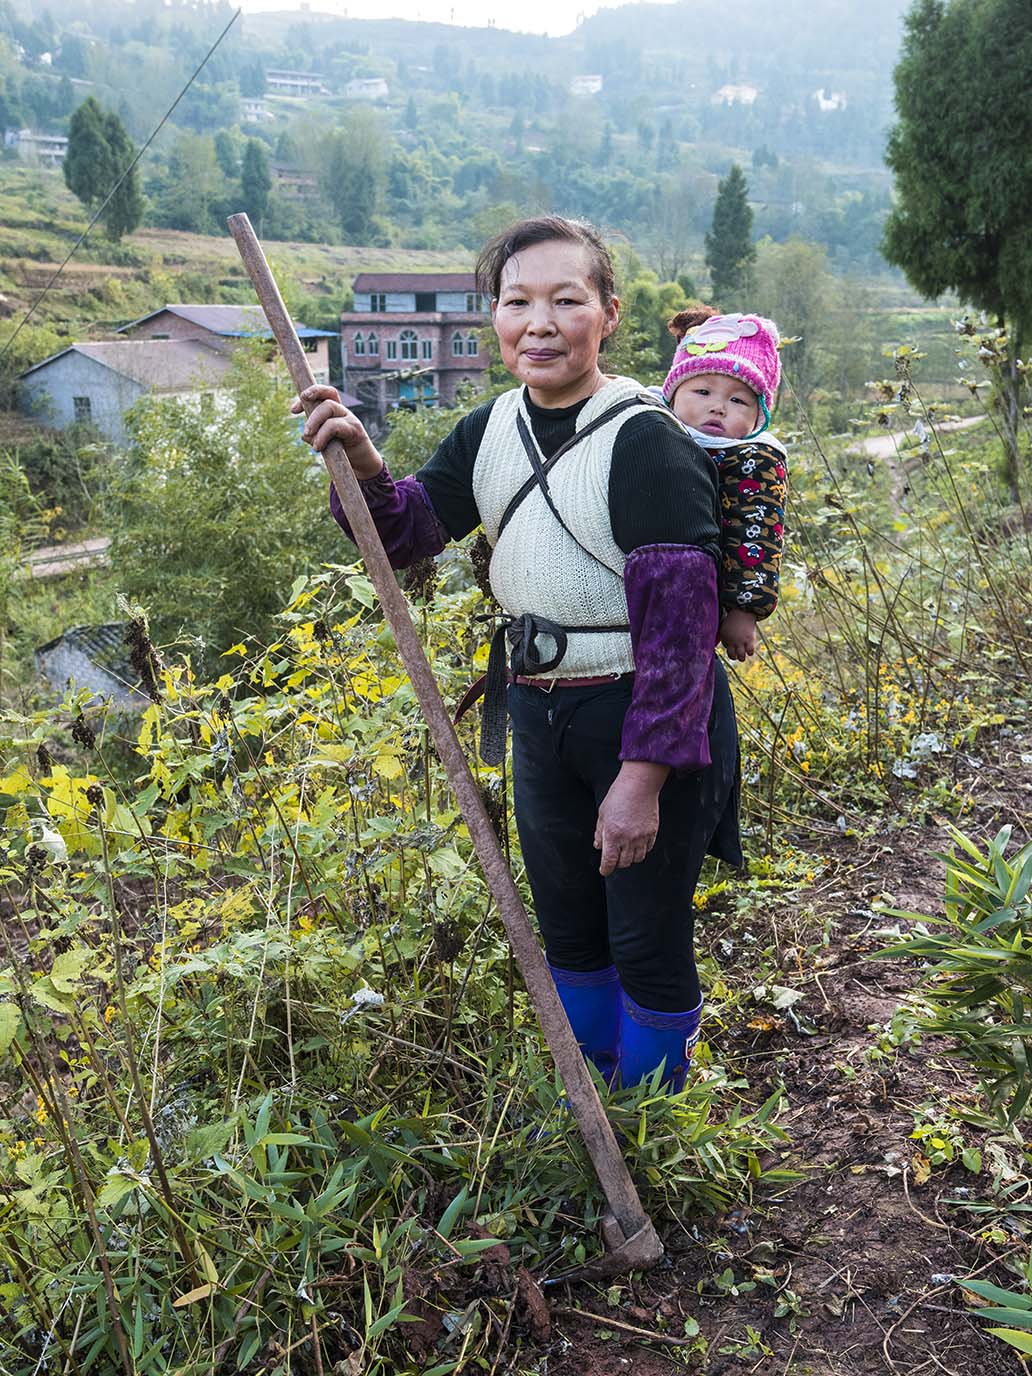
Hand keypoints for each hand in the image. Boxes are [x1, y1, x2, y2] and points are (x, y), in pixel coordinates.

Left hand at [291, 384, 382, 478]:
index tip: (293, 411)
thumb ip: (314, 435)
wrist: (361, 462)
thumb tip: (305, 435)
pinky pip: (335, 425)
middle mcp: (342, 410)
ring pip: (329, 406)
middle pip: (325, 399)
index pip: (324, 393)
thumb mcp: (324, 441)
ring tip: (308, 437)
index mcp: (333, 410)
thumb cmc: (341, 450)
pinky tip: (318, 447)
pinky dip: (323, 435)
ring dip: (314, 422)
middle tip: (305, 431)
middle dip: (311, 412)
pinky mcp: (354, 429)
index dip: (309, 395)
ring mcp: (349, 418)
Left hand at [594, 761, 669, 875]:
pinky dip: (642, 850)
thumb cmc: (618, 796)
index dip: (605, 869)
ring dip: (630, 858)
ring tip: (626, 851)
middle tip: (614, 858)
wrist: (639, 785)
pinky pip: (648, 849)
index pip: (609, 862)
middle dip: (617, 863)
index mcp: (612, 835)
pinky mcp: (652, 832)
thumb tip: (598, 845)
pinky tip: (637, 844)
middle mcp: (627, 839)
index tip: (604, 870)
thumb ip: (599, 831)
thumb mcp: (603, 813)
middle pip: (624, 863)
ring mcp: (642, 837)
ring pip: (637, 858)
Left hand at [720, 609, 757, 660]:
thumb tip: (727, 646)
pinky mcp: (750, 639)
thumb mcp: (725, 629)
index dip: (731, 653)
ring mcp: (741, 641)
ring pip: (741, 656)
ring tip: (744, 654)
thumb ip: (725, 638)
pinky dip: (750, 652)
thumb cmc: (733, 620)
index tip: (733, 652)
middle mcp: (732, 641)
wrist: (742, 612)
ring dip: (742, 657)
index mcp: (725, 638)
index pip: (727, 652)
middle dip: (736, 657)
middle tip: (738, 655)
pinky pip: (750, 651)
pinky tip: (750, 649)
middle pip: (733, 657)